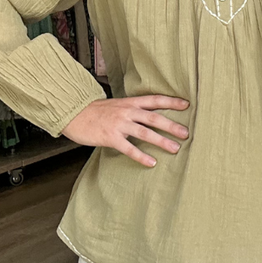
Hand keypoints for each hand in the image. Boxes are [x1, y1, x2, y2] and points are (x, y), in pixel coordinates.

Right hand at [61, 94, 189, 166]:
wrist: (74, 114)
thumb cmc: (96, 111)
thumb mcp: (117, 105)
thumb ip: (132, 109)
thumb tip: (149, 115)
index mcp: (130, 103)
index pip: (154, 100)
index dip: (171, 102)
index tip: (186, 105)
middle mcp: (127, 112)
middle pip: (154, 118)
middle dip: (171, 125)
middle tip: (186, 133)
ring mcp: (119, 124)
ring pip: (145, 133)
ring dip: (161, 141)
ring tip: (175, 148)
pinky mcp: (110, 137)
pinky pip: (129, 148)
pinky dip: (141, 156)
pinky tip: (152, 162)